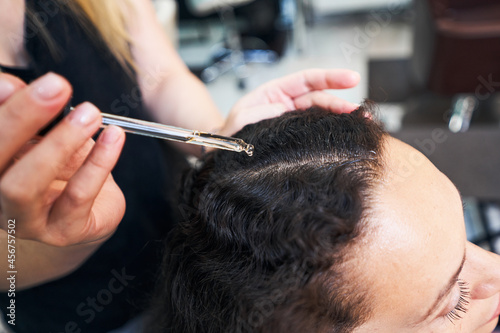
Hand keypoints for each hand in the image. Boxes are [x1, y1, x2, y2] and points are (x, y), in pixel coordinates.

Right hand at [0, 72, 125, 246]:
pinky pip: (77, 196)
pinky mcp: (61, 231)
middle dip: (21, 118)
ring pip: (25, 185)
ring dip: (59, 144)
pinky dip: (98, 162)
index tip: (11, 84)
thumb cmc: (61, 166)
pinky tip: (114, 137)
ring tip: (90, 115)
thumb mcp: (43, 134)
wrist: (92, 208)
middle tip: (56, 86)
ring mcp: (23, 219)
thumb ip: (27, 112)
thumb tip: (14, 86)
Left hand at [219, 68, 359, 135]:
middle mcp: (287, 103)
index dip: (329, 78)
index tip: (351, 79)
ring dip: (339, 118)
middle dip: (340, 102)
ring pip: (320, 115)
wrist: (227, 153)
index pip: (306, 80)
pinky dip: (329, 132)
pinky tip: (342, 135)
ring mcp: (293, 120)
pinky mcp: (295, 136)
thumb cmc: (232, 132)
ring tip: (358, 123)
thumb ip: (260, 112)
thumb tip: (282, 110)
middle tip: (358, 111)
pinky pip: (315, 132)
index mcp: (276, 92)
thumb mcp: (241, 118)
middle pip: (319, 98)